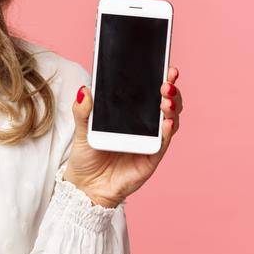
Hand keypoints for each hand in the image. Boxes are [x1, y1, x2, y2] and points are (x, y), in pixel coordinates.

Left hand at [65, 66, 184, 207]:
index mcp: (130, 114)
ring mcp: (150, 140)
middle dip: (170, 90)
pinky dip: (167, 131)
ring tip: (165, 99)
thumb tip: (85, 90)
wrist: (86, 186)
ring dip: (172, 107)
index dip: (159, 79)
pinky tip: (167, 122)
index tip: (165, 67)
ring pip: (170, 120)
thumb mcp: (82, 130)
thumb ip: (83, 111)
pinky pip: (163, 142)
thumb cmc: (87, 156)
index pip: (149, 93)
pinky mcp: (152, 157)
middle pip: (165, 104)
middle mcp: (144, 125)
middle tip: (166, 81)